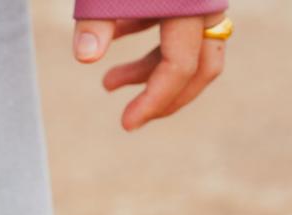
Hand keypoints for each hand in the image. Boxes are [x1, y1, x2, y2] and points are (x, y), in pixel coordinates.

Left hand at [73, 12, 227, 130]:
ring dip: (149, 72)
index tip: (126, 125)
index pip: (181, 66)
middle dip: (165, 98)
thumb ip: (96, 20)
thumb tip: (86, 57)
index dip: (154, 100)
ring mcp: (200, 1)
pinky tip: (113, 45)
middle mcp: (205, 6)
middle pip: (200, 68)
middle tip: (131, 118)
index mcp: (191, 6)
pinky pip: (176, 29)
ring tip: (108, 83)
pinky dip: (150, 44)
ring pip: (189, 49)